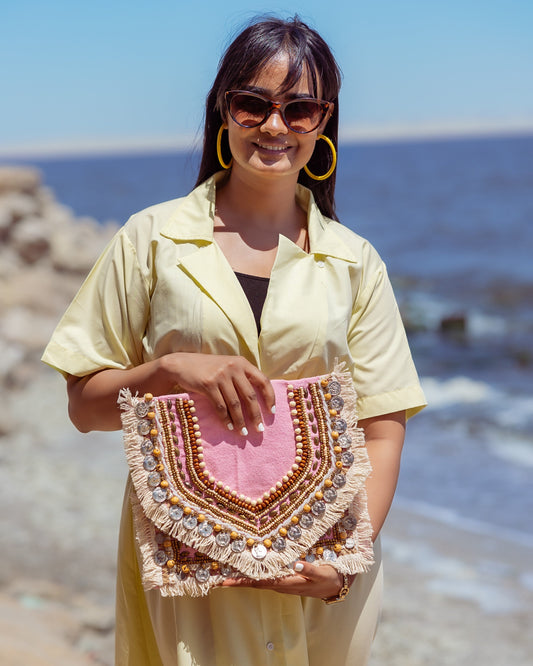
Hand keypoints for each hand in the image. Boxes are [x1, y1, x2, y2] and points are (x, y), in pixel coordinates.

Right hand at [158, 352, 274, 434]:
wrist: (182, 364)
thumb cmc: (207, 368)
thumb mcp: (227, 366)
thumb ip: (241, 377)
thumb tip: (256, 402)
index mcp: (242, 363)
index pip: (263, 380)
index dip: (269, 397)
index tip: (271, 412)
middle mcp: (233, 367)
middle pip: (250, 396)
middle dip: (256, 415)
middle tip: (259, 429)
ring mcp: (221, 375)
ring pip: (235, 404)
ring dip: (240, 421)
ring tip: (243, 433)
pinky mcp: (208, 384)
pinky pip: (220, 406)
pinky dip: (226, 419)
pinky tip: (229, 427)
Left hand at [221, 562, 354, 598]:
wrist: (337, 586)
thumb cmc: (329, 578)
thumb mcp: (322, 573)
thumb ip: (310, 569)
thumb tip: (296, 565)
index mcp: (288, 582)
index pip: (260, 582)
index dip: (242, 581)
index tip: (225, 581)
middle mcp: (282, 584)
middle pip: (254, 583)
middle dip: (236, 581)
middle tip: (217, 579)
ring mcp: (283, 583)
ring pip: (259, 581)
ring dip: (243, 578)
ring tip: (227, 574)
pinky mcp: (286, 579)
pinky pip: (266, 578)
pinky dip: (255, 575)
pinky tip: (249, 570)